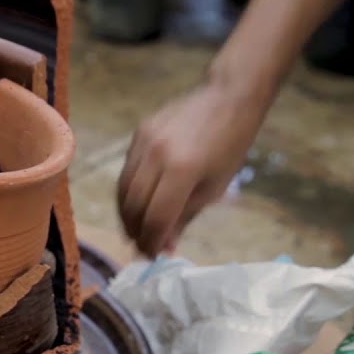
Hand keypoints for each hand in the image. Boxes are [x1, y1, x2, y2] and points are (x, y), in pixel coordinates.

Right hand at [117, 77, 264, 256]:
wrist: (228, 97)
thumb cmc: (231, 145)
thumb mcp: (214, 187)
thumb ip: (185, 216)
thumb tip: (165, 246)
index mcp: (182, 170)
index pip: (156, 216)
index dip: (151, 241)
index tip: (153, 256)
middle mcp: (156, 155)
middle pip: (133, 204)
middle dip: (135, 230)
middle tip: (141, 246)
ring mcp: (142, 141)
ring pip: (123, 187)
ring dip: (126, 213)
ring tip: (135, 228)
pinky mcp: (138, 132)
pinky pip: (127, 169)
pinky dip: (129, 191)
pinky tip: (138, 201)